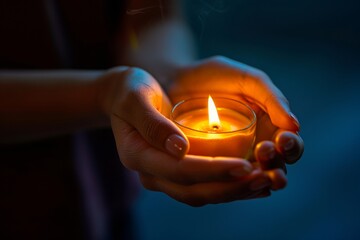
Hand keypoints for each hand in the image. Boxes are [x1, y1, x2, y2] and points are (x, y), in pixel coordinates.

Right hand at [99, 67, 270, 205]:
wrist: (125, 97)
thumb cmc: (130, 92)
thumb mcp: (135, 98)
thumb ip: (152, 123)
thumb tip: (180, 148)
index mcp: (138, 155)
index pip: (180, 171)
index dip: (214, 171)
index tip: (245, 165)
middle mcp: (151, 173)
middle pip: (194, 191)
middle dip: (231, 188)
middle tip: (265, 179)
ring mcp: (163, 176)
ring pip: (201, 194)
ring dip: (234, 191)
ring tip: (265, 182)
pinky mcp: (175, 172)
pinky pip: (203, 187)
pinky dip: (228, 186)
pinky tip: (251, 179)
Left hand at [169, 56, 303, 187]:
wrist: (174, 82)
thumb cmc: (213, 77)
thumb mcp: (247, 80)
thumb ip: (271, 97)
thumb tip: (294, 125)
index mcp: (268, 126)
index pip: (289, 144)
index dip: (291, 146)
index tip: (281, 138)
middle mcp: (254, 146)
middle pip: (276, 166)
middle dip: (276, 164)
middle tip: (265, 152)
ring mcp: (232, 159)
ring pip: (252, 179)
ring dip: (258, 179)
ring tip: (255, 172)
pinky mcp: (209, 166)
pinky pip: (224, 182)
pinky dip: (231, 185)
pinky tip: (232, 182)